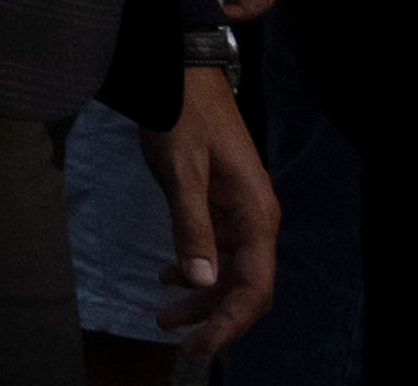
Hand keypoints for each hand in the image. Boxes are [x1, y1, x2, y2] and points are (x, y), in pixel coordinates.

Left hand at [154, 62, 278, 350]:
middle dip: (213, 317)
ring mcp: (238, 211)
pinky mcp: (219, 203)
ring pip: (227, 271)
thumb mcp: (182, 171)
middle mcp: (254, 219)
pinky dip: (194, 268)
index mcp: (256, 215)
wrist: (179, 71)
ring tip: (162, 317)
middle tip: (177, 341)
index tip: (200, 346)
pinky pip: (215, 250)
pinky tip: (168, 276)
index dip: (230, 322)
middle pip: (243, 286)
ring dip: (200, 297)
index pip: (254, 288)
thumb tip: (201, 282)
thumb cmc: (182, 115)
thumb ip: (191, 225)